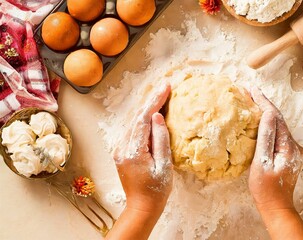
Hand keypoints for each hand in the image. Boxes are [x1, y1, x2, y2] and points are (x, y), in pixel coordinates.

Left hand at [113, 84, 171, 214]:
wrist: (142, 206)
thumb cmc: (156, 189)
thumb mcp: (164, 165)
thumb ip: (160, 139)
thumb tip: (157, 117)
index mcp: (132, 151)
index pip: (143, 119)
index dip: (155, 101)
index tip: (166, 87)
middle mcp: (121, 147)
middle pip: (136, 117)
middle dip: (151, 100)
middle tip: (165, 86)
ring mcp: (119, 149)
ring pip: (133, 122)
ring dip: (147, 108)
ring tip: (161, 94)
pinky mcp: (121, 151)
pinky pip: (132, 130)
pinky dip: (142, 119)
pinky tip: (151, 112)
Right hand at [249, 88, 302, 211]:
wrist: (277, 207)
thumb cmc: (266, 189)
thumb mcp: (262, 163)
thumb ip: (266, 137)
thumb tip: (267, 114)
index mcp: (288, 145)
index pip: (275, 116)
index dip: (263, 101)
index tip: (251, 89)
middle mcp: (293, 144)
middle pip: (277, 118)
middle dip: (263, 103)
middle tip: (248, 91)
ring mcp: (292, 149)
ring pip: (277, 125)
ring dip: (265, 112)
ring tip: (252, 100)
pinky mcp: (287, 154)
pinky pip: (277, 133)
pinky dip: (267, 123)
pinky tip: (259, 119)